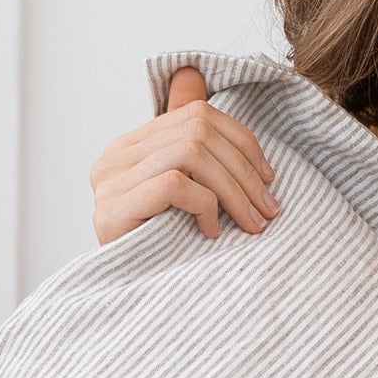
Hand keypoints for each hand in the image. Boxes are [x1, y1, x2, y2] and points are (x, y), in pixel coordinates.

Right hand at [90, 65, 278, 243]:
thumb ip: (190, 142)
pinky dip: (205, 205)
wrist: (126, 303)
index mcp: (132, 145)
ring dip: (233, 190)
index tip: (267, 179)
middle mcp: (115, 156)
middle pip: (198, 131)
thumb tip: (191, 74)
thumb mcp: (182, 194)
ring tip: (250, 224)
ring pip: (191, 153)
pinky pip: (174, 184)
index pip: (196, 115)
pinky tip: (211, 233)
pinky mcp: (112, 209)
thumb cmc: (161, 247)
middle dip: (245, 171)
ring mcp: (109, 181)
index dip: (242, 142)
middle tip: (269, 211)